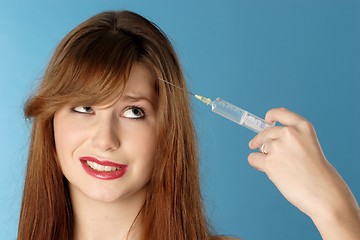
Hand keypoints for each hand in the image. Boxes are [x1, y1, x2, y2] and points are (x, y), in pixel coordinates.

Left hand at [248, 108, 359, 238]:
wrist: (323, 191)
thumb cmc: (316, 171)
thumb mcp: (308, 145)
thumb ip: (291, 138)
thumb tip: (262, 138)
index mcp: (302, 126)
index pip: (280, 113)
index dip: (271, 115)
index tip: (267, 120)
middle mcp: (289, 133)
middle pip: (265, 132)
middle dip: (260, 139)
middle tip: (255, 145)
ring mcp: (278, 147)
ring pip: (259, 146)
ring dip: (263, 154)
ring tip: (277, 166)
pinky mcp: (270, 162)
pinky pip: (253, 158)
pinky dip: (256, 163)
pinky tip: (267, 170)